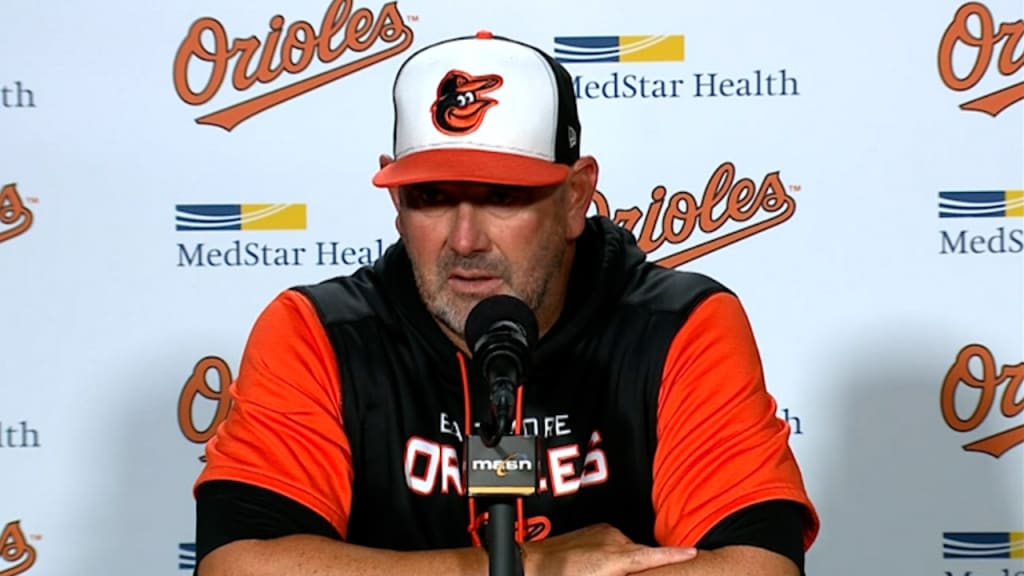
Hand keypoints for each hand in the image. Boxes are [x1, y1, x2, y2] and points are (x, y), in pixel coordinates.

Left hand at [520, 523, 696, 575]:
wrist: (532, 564)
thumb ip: (622, 573)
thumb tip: (633, 569)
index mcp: (616, 557)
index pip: (653, 556)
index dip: (675, 555)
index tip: (693, 553)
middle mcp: (612, 540)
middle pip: (640, 554)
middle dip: (641, 566)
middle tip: (624, 575)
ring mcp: (603, 532)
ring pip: (626, 549)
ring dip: (623, 561)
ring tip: (601, 574)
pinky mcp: (595, 529)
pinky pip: (613, 542)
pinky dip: (613, 553)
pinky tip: (597, 565)